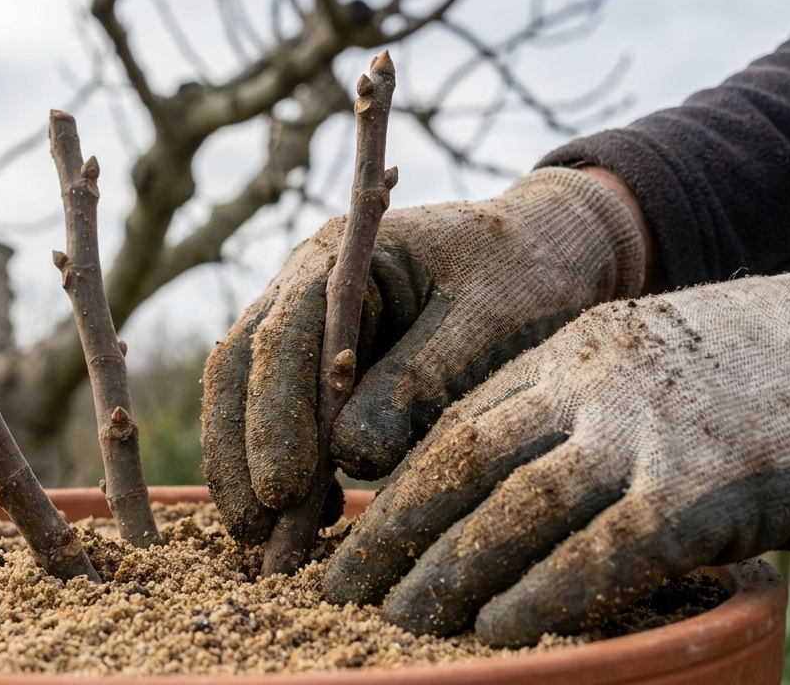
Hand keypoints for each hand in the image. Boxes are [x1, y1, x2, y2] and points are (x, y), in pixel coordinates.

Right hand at [202, 167, 645, 543]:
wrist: (550, 249)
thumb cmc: (523, 280)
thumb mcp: (483, 327)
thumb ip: (418, 384)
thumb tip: (352, 461)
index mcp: (341, 256)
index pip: (283, 338)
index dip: (274, 418)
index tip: (282, 492)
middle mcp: (304, 283)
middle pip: (241, 366)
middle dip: (239, 452)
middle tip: (254, 533)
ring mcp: (303, 321)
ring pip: (244, 390)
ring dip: (244, 464)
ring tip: (266, 540)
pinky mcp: (318, 361)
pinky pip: (276, 409)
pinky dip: (279, 462)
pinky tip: (305, 513)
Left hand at [326, 258, 789, 645]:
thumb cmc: (741, 372)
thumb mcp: (636, 364)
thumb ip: (566, 412)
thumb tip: (490, 492)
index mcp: (567, 356)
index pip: (456, 424)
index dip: (394, 487)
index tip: (350, 534)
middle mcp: (592, 387)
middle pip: (464, 463)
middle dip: (393, 530)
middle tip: (340, 587)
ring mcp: (646, 435)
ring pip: (518, 509)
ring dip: (447, 571)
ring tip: (397, 619)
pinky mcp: (702, 492)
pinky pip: (602, 552)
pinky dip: (542, 595)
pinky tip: (495, 631)